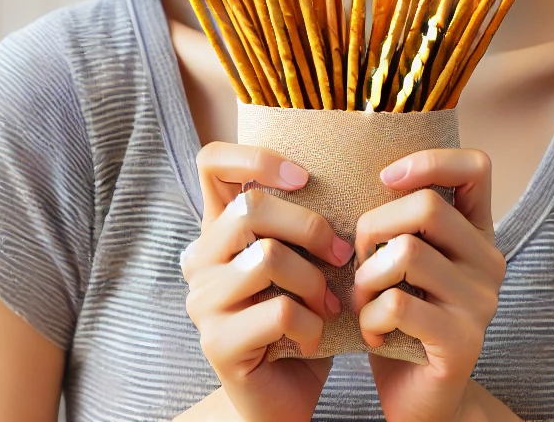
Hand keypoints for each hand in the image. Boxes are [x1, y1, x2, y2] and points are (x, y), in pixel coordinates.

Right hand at [178, 142, 353, 421]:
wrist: (284, 401)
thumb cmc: (302, 324)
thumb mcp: (304, 265)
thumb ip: (304, 226)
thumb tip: (353, 173)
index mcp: (218, 232)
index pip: (211, 163)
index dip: (256, 157)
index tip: (305, 178)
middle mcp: (199, 261)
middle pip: (250, 208)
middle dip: (309, 227)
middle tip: (340, 255)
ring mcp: (203, 303)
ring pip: (266, 258)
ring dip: (314, 282)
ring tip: (329, 306)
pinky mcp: (217, 343)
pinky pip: (278, 310)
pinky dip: (311, 324)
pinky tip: (315, 339)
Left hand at [353, 148, 505, 421]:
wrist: (419, 402)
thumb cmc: (399, 321)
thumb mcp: (402, 263)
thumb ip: (399, 221)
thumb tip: (354, 166)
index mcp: (477, 235)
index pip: (476, 167)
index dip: (428, 161)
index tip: (384, 179)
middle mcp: (490, 263)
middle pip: (425, 207)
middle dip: (371, 229)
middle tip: (358, 264)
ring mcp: (481, 304)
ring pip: (406, 252)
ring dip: (365, 278)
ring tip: (362, 303)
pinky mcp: (462, 343)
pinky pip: (398, 304)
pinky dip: (370, 317)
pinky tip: (373, 334)